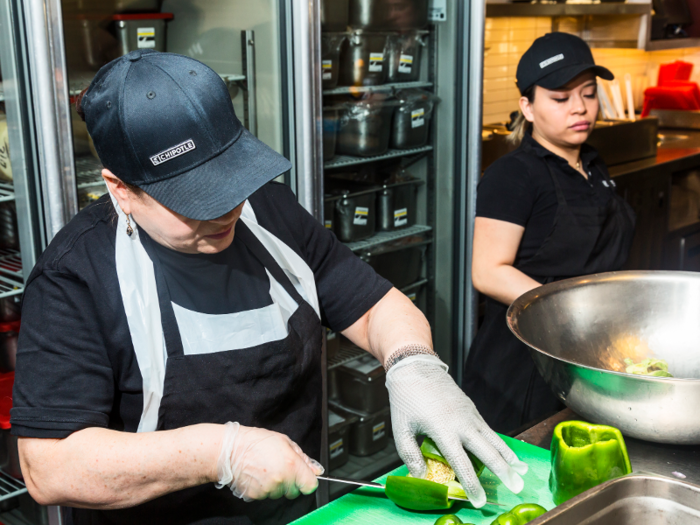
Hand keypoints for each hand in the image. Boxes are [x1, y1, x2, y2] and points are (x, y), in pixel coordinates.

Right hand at [215, 423, 323, 500]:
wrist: (230, 450)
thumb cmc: (256, 442)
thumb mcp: (284, 441)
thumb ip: (303, 457)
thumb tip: (316, 470)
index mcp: (292, 465)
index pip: (310, 485)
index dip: (308, 481)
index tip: (303, 476)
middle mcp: (282, 480)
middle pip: (295, 491)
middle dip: (291, 482)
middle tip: (279, 467)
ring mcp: (268, 490)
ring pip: (280, 494)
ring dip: (277, 485)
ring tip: (266, 469)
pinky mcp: (256, 496)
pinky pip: (266, 496)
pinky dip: (263, 488)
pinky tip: (258, 475)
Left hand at [386, 355, 528, 507]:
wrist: (415, 367)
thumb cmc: (406, 399)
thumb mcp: (401, 429)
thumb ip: (410, 454)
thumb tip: (421, 476)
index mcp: (443, 430)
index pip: (461, 463)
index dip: (471, 484)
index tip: (478, 500)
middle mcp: (462, 423)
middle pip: (488, 451)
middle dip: (503, 471)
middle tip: (516, 487)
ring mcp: (469, 414)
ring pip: (494, 439)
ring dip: (509, 457)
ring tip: (522, 472)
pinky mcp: (471, 408)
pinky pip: (489, 429)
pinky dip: (500, 442)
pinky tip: (506, 452)